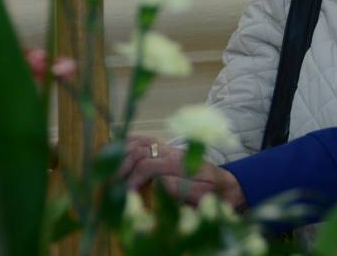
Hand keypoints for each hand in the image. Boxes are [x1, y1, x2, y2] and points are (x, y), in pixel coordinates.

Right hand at [119, 135, 245, 207]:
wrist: (228, 183)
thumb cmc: (214, 193)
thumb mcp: (201, 196)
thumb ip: (180, 189)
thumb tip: (158, 182)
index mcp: (178, 164)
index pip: (146, 165)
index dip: (131, 180)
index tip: (124, 195)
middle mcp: (172, 152)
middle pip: (140, 151)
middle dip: (121, 166)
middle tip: (110, 183)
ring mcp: (169, 149)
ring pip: (141, 142)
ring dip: (122, 153)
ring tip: (108, 167)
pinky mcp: (167, 150)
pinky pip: (146, 140)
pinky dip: (129, 143)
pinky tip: (118, 149)